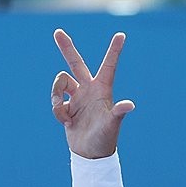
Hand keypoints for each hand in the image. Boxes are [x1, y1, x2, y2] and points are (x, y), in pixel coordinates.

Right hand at [51, 29, 133, 158]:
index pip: (109, 65)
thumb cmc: (105, 139)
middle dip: (66, 48)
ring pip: (60, 83)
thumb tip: (130, 105)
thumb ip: (118, 112)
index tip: (122, 34)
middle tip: (58, 32)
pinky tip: (66, 122)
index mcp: (103, 89)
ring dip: (56, 95)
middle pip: (75, 63)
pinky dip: (57, 110)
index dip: (114, 50)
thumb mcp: (112, 125)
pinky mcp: (67, 106)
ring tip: (63, 114)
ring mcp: (77, 97)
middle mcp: (89, 89)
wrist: (90, 154)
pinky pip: (56, 101)